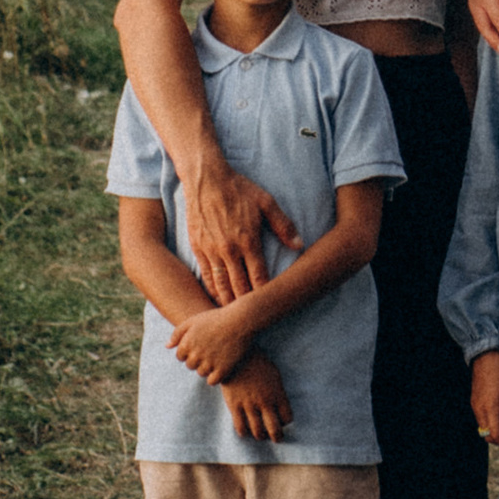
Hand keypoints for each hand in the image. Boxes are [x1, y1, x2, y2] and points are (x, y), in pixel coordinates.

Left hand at [170, 293, 264, 384]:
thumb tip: (167, 346)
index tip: (201, 345)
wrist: (241, 321)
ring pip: (201, 373)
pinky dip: (215, 377)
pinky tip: (221, 367)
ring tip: (217, 356)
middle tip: (210, 350)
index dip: (189, 351)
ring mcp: (209, 363)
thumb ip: (178, 333)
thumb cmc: (216, 318)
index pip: (180, 357)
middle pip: (190, 365)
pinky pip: (212, 381)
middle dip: (197, 359)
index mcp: (187, 343)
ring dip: (206, 368)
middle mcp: (196, 354)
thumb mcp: (194, 320)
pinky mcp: (222, 369)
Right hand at [183, 151, 294, 303]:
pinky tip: (219, 299)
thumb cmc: (238, 188)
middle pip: (240, 287)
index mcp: (248, 240)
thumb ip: (283, 225)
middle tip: (256, 320)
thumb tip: (299, 245)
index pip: (259, 278)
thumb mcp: (266, 202)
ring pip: (221, 286)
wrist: (205, 178)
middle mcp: (229, 250)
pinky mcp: (198, 248)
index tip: (272, 307)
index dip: (266, 295)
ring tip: (237, 317)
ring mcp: (211, 251)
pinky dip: (213, 291)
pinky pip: (206, 276)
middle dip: (248, 305)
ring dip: (230, 303)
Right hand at [221, 353, 292, 441]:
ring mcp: (249, 405)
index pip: (287, 418)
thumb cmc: (258, 363)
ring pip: (258, 432)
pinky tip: (246, 431)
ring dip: (260, 436)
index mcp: (277, 394)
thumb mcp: (274, 375)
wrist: (238, 356)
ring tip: (260, 435)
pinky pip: (240, 427)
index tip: (282, 421)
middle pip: (275, 430)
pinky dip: (244, 433)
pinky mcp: (234, 405)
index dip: (285, 422)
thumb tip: (279, 407)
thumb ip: (278, 392)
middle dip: (277, 437)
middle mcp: (265, 402)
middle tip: (276, 438)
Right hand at [469, 350, 498, 446]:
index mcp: (490, 406)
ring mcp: (475, 405)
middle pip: (488, 436)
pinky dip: (493, 424)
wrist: (486, 352)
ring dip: (498, 432)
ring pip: (484, 429)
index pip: (496, 435)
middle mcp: (479, 409)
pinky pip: (482, 420)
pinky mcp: (475, 401)